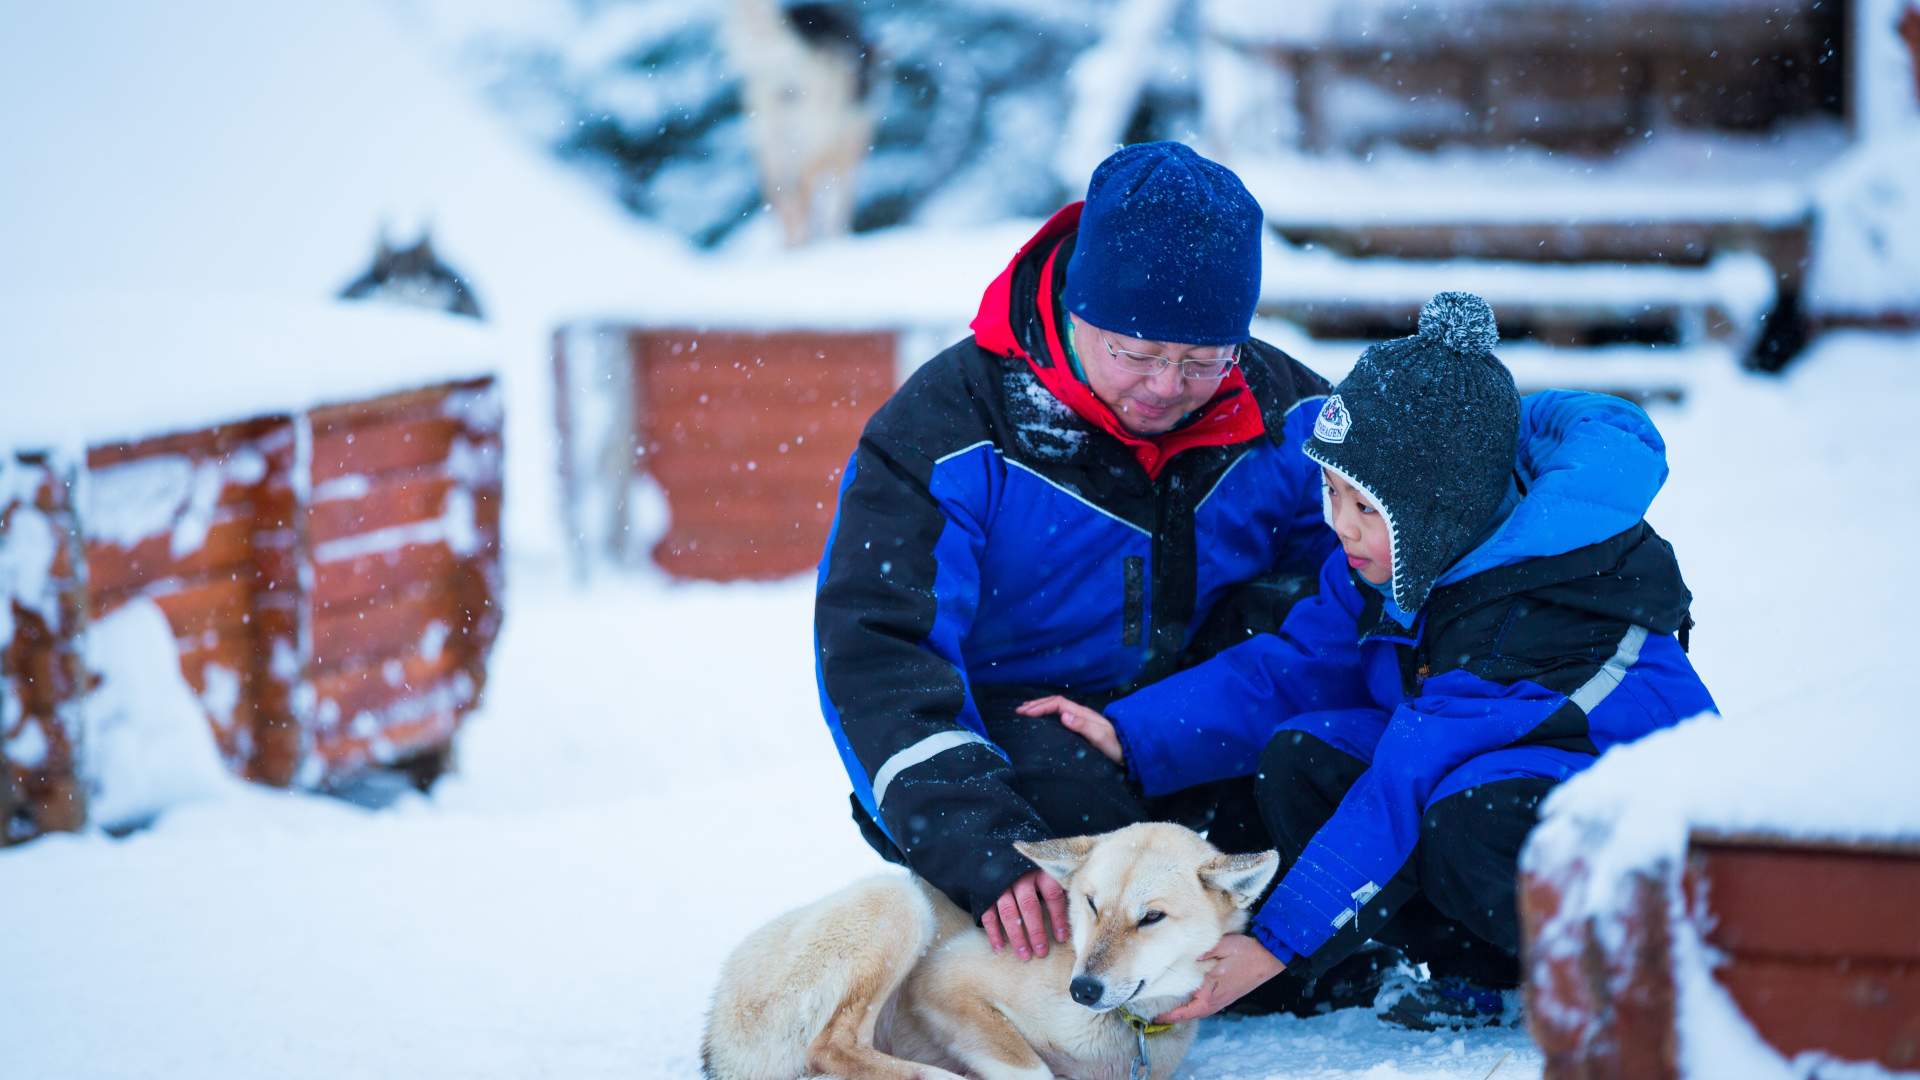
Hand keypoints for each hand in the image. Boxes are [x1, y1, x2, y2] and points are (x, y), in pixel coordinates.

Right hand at [980, 868, 1069, 959]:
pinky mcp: (985, 891)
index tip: (1061, 938)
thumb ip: (1059, 887)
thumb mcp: (1047, 870)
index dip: (1058, 917)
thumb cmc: (1032, 867)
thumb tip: (1077, 910)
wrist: (998, 851)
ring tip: (1024, 955)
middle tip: (1041, 952)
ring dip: (1016, 936)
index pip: (1052, 895)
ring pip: (1008, 912)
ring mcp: (1001, 884)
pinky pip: (988, 914)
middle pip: (1029, 906)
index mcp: (1040, 870)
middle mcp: (1020, 876)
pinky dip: (993, 932)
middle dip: (1036, 931)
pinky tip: (999, 947)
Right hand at [1016, 695, 1122, 764]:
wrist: (1130, 752)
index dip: (1040, 706)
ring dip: (1041, 708)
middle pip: (1055, 703)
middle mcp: (1081, 713)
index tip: (1025, 713)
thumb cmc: (1116, 746)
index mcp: (1082, 713)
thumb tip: (1063, 715)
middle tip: (1019, 710)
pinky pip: (1061, 716)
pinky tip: (1043, 721)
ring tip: (1027, 712)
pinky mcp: (1082, 728)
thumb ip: (1083, 726)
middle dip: (1037, 704)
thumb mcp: (1100, 737)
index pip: (1057, 703)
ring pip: (1057, 708)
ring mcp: (1082, 720)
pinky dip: (1048, 715)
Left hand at [1154, 933, 1286, 1023]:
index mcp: (1212, 992)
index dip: (1170, 1016)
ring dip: (1186, 1012)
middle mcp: (1217, 1000)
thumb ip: (1204, 953)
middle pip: (1192, 1014)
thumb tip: (1188, 958)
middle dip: (1175, 1016)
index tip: (1156, 1019)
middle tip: (1158, 1016)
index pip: (1187, 1010)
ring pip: (1201, 1010)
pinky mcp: (1229, 995)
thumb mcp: (1224, 947)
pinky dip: (1197, 1006)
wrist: (1271, 956)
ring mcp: (1225, 999)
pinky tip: (1192, 999)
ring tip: (1171, 1009)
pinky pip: (1209, 1005)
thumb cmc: (1247, 952)